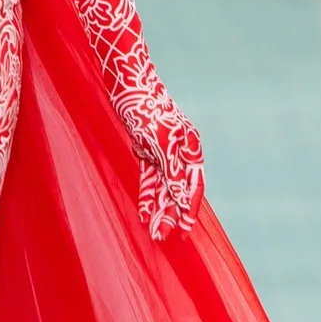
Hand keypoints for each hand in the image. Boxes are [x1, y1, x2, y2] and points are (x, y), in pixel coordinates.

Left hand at [119, 94, 204, 241]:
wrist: (127, 84)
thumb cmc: (147, 110)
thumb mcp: (161, 144)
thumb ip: (173, 173)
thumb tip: (181, 199)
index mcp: (191, 149)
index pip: (193, 187)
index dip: (189, 210)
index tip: (184, 231)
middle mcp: (179, 152)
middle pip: (176, 190)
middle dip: (169, 214)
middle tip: (162, 237)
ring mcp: (162, 152)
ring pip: (161, 187)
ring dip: (157, 208)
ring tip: (152, 231)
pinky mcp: (146, 150)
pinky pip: (148, 178)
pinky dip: (146, 194)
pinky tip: (143, 211)